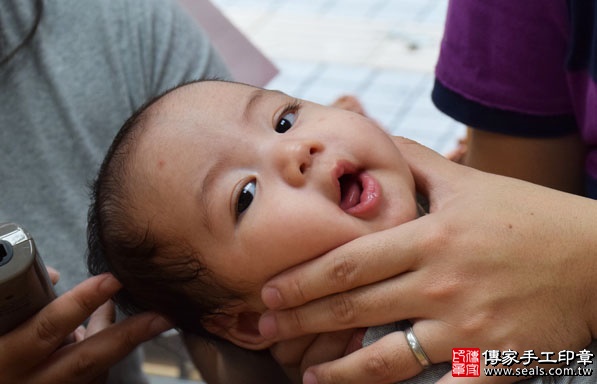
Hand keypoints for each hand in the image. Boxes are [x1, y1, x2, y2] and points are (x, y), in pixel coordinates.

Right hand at [0, 274, 171, 383]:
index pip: (49, 327)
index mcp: (5, 359)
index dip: (82, 302)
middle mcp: (28, 383)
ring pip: (94, 372)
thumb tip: (58, 276)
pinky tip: (104, 337)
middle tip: (162, 315)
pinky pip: (92, 381)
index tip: (113, 279)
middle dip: (128, 335)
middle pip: (87, 359)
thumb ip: (22, 301)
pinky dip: (103, 358)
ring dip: (118, 342)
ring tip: (147, 318)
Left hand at [258, 137, 596, 382]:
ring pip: (386, 358)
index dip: (303, 279)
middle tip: (263, 331)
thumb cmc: (527, 217)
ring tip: (306, 374)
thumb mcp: (469, 182)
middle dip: (302, 320)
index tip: (267, 291)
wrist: (596, 257)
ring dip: (339, 370)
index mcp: (430, 238)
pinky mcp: (493, 361)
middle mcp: (441, 282)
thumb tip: (374, 142)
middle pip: (355, 307)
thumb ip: (416, 162)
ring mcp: (467, 326)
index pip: (350, 261)